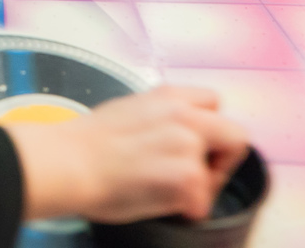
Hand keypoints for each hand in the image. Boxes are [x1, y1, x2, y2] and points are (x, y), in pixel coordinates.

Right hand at [2, 86, 249, 223]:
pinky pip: (202, 203)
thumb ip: (159, 116)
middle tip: (198, 174)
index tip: (195, 147)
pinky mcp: (186, 177)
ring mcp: (188, 146)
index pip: (214, 102)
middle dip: (222, 158)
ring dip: (198, 186)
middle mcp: (184, 116)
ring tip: (166, 191)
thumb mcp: (128, 109)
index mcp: (168, 95)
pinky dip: (184, 209)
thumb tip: (167, 136)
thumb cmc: (84, 143)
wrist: (68, 162)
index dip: (209, 128)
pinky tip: (157, 202)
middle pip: (236, 134)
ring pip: (217, 174)